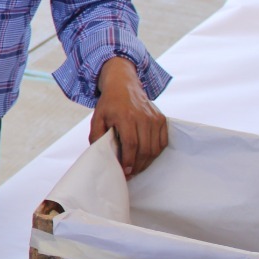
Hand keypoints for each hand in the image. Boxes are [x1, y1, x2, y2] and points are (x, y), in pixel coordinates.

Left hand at [89, 56, 167, 176]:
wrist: (124, 85)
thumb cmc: (109, 103)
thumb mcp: (97, 117)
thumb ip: (96, 136)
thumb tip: (100, 153)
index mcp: (126, 117)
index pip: (131, 144)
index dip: (129, 160)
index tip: (125, 171)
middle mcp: (143, 117)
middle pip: (144, 149)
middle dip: (137, 165)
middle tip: (130, 173)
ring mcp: (154, 118)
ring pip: (154, 148)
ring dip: (147, 162)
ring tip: (137, 168)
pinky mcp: (161, 119)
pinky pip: (162, 142)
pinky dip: (156, 153)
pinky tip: (146, 157)